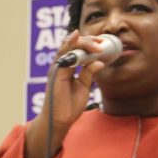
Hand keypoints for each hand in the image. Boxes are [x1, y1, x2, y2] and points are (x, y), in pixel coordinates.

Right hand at [25, 31, 105, 157]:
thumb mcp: (84, 86)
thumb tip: (100, 61)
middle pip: (73, 45)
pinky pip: (62, 55)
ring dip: (83, 43)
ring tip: (96, 44)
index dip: (89, 44)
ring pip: (68, 47)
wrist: (61, 120)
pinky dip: (69, 45)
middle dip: (88, 41)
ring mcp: (57, 68)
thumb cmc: (69, 105)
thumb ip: (89, 73)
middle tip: (101, 43)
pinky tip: (76, 37)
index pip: (77, 49)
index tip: (102, 43)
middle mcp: (62, 65)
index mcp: (68, 67)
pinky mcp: (56, 72)